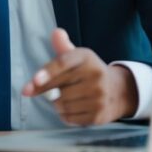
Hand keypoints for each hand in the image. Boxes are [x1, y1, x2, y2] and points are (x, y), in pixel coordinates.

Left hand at [22, 28, 138, 125]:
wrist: (117, 91)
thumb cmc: (87, 72)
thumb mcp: (77, 56)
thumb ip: (62, 46)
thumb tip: (56, 32)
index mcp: (86, 57)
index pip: (63, 63)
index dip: (47, 72)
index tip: (34, 80)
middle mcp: (96, 75)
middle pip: (59, 88)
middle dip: (48, 91)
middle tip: (50, 90)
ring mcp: (99, 96)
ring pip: (62, 105)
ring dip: (56, 103)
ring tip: (64, 97)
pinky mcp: (98, 115)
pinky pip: (70, 118)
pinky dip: (64, 115)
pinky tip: (73, 107)